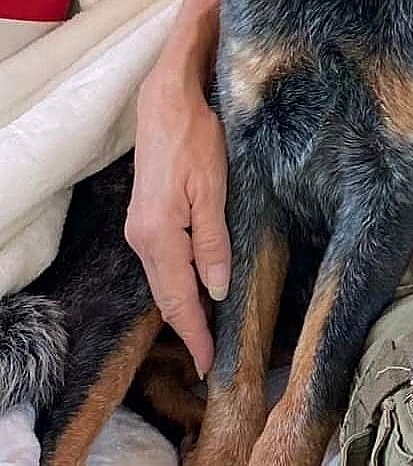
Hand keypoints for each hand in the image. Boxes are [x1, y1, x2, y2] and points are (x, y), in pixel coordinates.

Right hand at [125, 60, 229, 375]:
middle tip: (207, 356)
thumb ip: (214, 241)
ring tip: (205, 330)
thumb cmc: (194, 139)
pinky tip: (195, 287)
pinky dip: (177, 281)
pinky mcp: (145, 218)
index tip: (206, 362)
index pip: (178, 297)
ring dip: (183, 305)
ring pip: (162, 279)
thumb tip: (217, 288)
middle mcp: (143, 238)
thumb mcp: (213, 189)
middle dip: (187, 326)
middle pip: (165, 294)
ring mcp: (140, 229)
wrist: (165, 105)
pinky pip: (162, 262)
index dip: (193, 332)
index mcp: (160, 235)